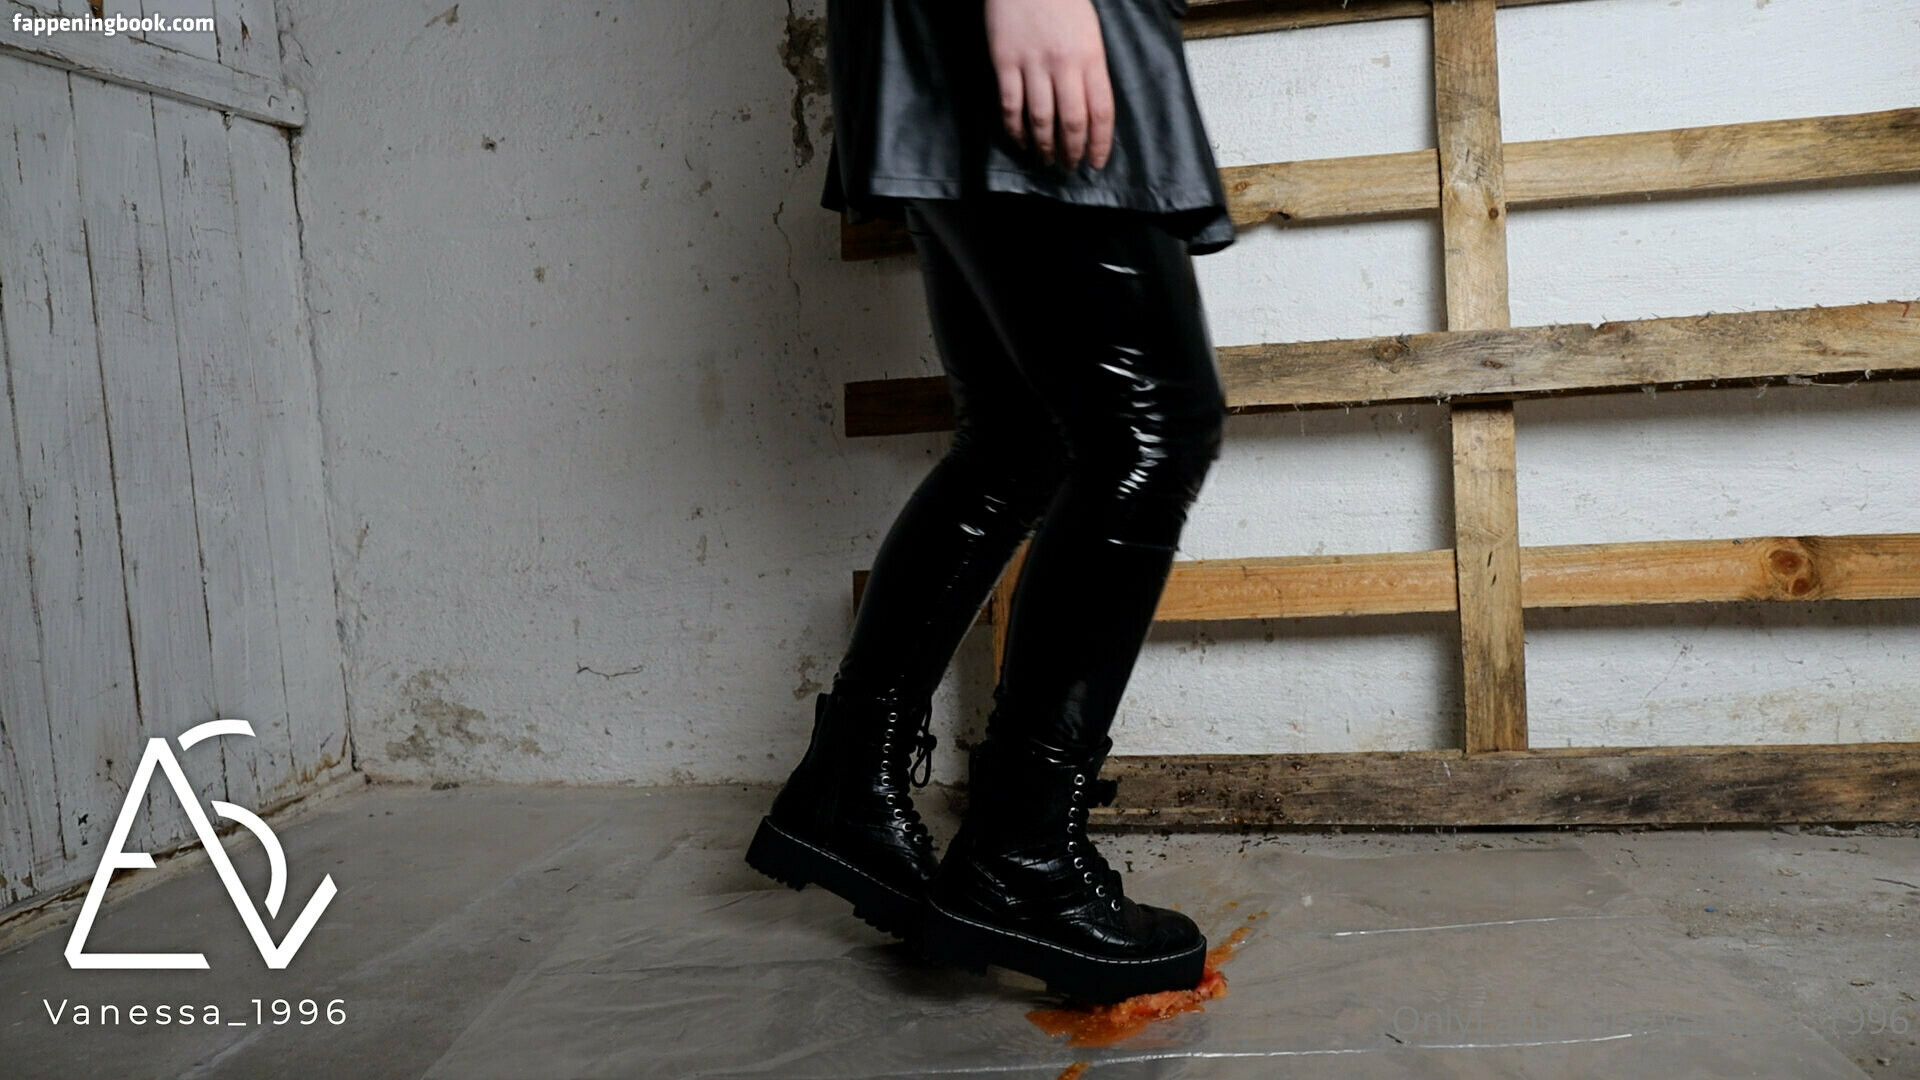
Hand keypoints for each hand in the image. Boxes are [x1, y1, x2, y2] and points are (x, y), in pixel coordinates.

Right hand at [984, 0, 1115, 170]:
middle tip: (1069, 167)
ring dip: (1044, 147)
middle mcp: (1064, 64)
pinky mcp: (1005, 62)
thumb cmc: (1062, 0)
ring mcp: (1033, 63)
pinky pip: (1010, 106)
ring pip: (1041, 119)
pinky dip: (1015, 129)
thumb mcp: (1090, 31)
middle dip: (1072, 151)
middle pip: (1072, 122)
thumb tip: (1091, 109)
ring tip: (1045, 160)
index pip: (1101, 111)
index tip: (1096, 163)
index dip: (1100, 144)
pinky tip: (1020, 140)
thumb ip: (1091, 68)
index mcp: (1091, 56)